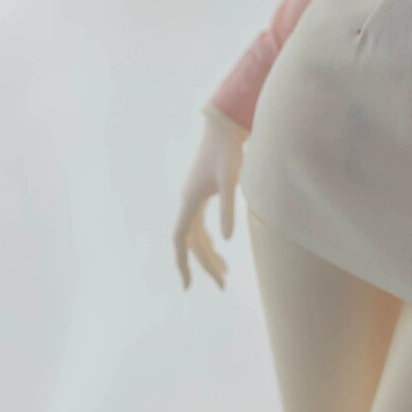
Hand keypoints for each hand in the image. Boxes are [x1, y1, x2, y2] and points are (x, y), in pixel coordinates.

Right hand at [173, 112, 247, 290]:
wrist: (224, 125)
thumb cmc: (228, 151)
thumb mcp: (230, 181)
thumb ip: (227, 210)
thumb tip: (225, 241)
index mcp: (190, 202)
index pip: (181, 241)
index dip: (183, 264)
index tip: (188, 287)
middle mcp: (188, 201)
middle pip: (192, 241)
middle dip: (205, 264)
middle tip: (222, 284)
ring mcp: (194, 196)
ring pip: (197, 233)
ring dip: (208, 253)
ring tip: (225, 271)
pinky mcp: (202, 191)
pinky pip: (201, 223)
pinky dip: (208, 238)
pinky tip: (219, 245)